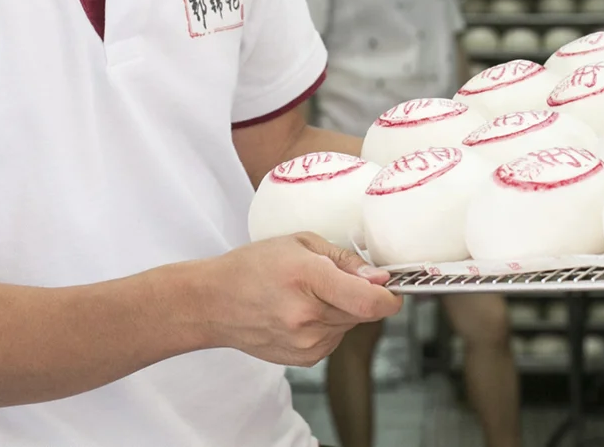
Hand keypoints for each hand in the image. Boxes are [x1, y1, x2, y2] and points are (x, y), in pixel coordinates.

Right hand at [192, 233, 400, 366]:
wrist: (212, 304)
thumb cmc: (253, 266)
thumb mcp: (301, 243)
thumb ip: (345, 261)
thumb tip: (380, 279)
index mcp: (308, 280)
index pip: (369, 302)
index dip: (389, 295)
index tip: (391, 286)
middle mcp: (308, 318)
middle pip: (364, 313)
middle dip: (361, 295)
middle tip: (333, 279)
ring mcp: (305, 344)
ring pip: (350, 325)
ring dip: (342, 310)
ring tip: (309, 294)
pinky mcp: (303, 359)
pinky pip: (335, 339)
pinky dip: (328, 325)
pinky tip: (302, 312)